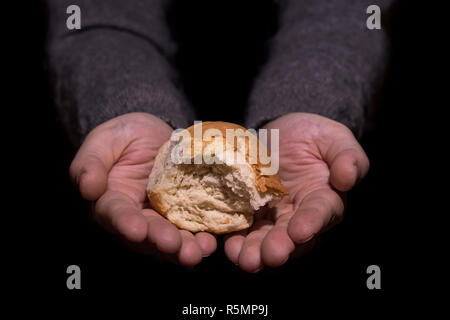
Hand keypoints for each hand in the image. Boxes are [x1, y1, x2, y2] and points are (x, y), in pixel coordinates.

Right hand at [70, 113, 215, 265]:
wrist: (156, 135)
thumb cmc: (125, 136)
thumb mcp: (104, 140)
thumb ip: (91, 162)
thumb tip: (87, 188)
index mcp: (110, 201)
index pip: (114, 214)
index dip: (124, 223)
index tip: (137, 230)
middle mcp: (135, 217)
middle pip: (146, 234)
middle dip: (160, 241)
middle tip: (174, 245)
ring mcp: (161, 219)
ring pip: (170, 238)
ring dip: (183, 248)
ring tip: (198, 251)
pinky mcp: (184, 216)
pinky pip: (192, 230)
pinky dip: (201, 238)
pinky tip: (211, 242)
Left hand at [224, 113, 368, 271]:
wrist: (279, 132)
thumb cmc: (313, 135)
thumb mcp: (334, 137)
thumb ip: (347, 155)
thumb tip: (348, 178)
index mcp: (323, 198)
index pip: (320, 212)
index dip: (311, 222)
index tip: (300, 231)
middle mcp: (298, 214)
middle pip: (290, 235)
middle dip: (280, 247)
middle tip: (271, 256)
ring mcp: (271, 215)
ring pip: (265, 238)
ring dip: (255, 251)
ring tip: (246, 260)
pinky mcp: (249, 212)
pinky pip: (242, 228)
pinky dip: (235, 239)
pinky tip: (228, 246)